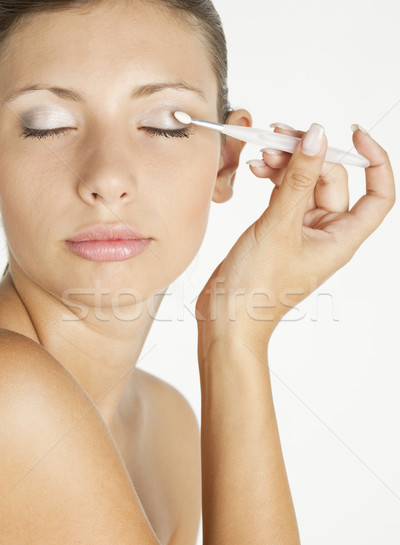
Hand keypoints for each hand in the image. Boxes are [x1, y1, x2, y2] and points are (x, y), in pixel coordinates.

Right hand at [196, 122, 395, 349]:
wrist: (226, 317)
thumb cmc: (256, 288)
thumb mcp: (279, 227)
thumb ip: (297, 180)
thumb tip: (315, 138)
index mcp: (340, 238)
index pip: (378, 195)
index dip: (374, 161)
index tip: (354, 133)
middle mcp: (326, 234)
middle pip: (332, 180)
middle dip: (309, 155)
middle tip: (280, 138)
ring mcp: (302, 232)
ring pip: (305, 184)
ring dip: (287, 164)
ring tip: (263, 153)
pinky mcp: (280, 230)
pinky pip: (285, 194)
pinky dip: (274, 179)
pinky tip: (258, 170)